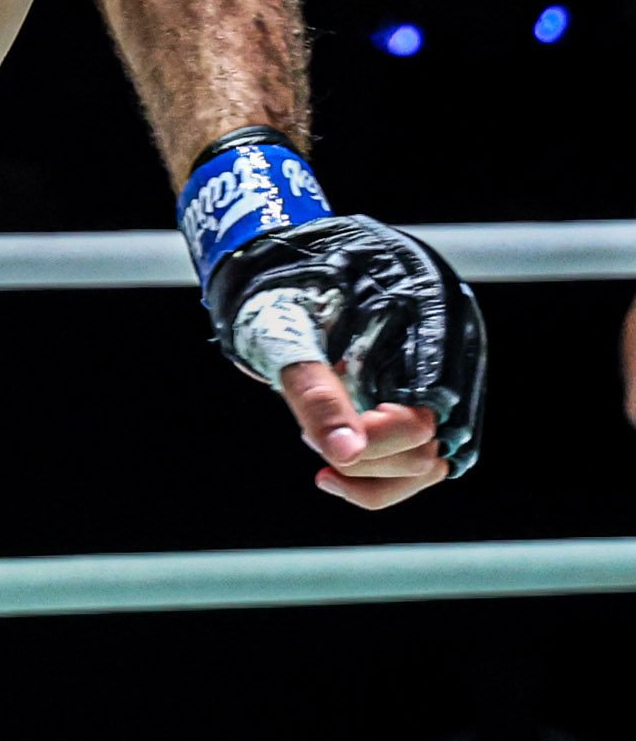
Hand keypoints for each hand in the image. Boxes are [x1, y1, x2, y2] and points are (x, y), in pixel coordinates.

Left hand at [209, 214, 484, 508]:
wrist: (291, 266)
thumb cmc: (287, 290)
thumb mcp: (289, 333)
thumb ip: (316, 393)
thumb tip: (343, 454)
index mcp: (431, 326)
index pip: (421, 420)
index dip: (369, 440)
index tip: (309, 434)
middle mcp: (452, 357)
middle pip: (426, 451)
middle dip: (359, 455)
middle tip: (305, 430)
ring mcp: (444, 384)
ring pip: (428, 466)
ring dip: (368, 470)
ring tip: (318, 440)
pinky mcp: (426, 403)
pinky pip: (418, 461)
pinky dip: (377, 475)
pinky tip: (333, 463)